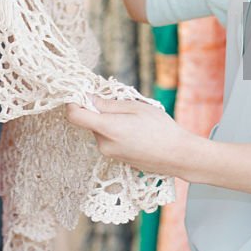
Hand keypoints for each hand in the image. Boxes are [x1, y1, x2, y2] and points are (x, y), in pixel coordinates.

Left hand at [66, 96, 203, 178]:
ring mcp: (110, 154)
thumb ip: (108, 104)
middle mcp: (104, 144)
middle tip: (121, 103)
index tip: (81, 92)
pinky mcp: (117, 159)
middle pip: (89, 121)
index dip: (73, 101)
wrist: (178, 156)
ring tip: (133, 119)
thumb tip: (88, 98)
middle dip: (99, 109)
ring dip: (109, 120)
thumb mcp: (135, 107)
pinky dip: (115, 131)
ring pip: (99, 130)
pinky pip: (108, 139)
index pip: (75, 116)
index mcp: (108, 129)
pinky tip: (135, 130)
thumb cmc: (160, 129)